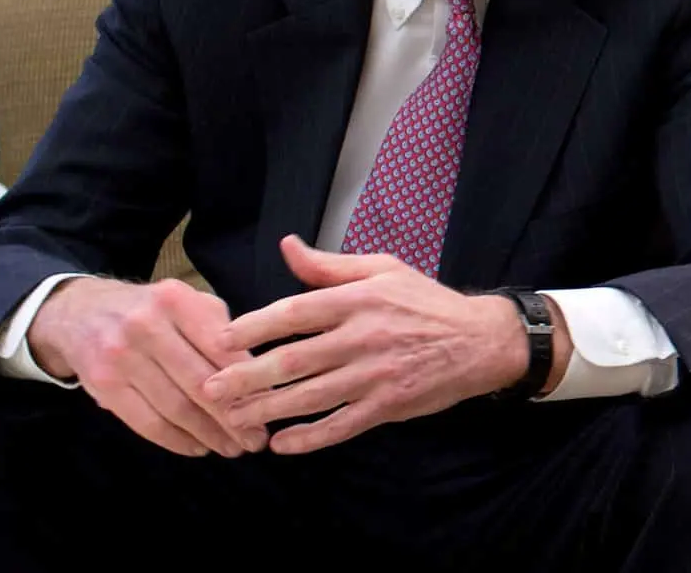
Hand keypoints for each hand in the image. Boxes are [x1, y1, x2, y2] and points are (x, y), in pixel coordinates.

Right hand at [26, 276, 264, 457]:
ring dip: (207, 434)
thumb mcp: (187, 304)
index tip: (270, 407)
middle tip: (254, 440)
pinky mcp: (102, 385)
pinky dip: (175, 440)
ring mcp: (120, 356)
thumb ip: (222, 333)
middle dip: (232, 417)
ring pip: (174, 407)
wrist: (80, 312)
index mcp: (177, 300)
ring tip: (231, 448)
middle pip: (199, 382)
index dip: (248, 383)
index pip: (222, 348)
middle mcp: (147, 326)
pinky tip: (197, 447)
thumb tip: (261, 378)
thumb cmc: (151, 311)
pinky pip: (145, 422)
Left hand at [203, 235, 565, 453]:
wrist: (480, 340)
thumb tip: (287, 247)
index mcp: (359, 300)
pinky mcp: (388, 405)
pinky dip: (309, 438)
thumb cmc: (427, 302)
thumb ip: (329, 266)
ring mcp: (375, 375)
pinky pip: (341, 425)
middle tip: (210, 389)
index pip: (295, 312)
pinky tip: (282, 444)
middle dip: (246, 377)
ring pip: (310, 397)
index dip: (254, 326)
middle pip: (293, 360)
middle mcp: (363, 336)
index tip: (222, 339)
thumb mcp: (383, 270)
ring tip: (233, 420)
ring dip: (268, 410)